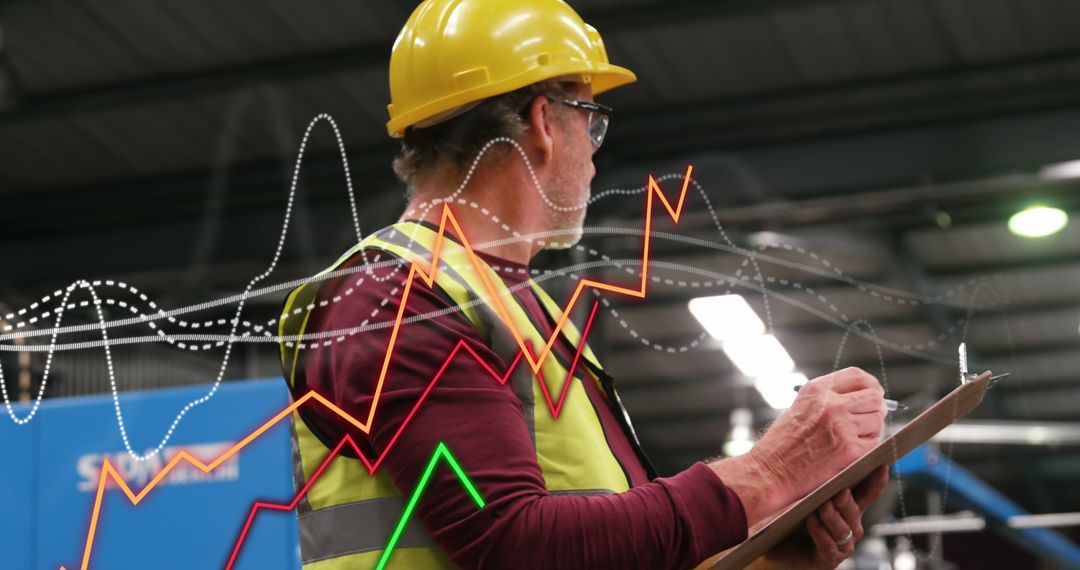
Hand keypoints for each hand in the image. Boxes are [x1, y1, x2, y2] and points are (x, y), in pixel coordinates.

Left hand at [750, 465, 889, 569]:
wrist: (774, 543)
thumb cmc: (790, 515)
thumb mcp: (804, 492)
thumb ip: (817, 478)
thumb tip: (823, 454)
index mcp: (848, 506)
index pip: (868, 492)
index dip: (877, 480)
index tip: (882, 465)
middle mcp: (849, 524)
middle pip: (855, 510)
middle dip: (848, 501)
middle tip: (840, 491)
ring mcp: (841, 543)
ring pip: (843, 529)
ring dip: (832, 517)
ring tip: (821, 507)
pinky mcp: (829, 558)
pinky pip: (829, 546)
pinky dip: (821, 534)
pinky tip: (812, 523)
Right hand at [752, 367, 886, 513]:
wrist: (770, 471)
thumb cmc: (782, 443)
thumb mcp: (800, 407)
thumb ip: (828, 398)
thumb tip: (861, 397)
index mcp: (817, 390)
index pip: (858, 376)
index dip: (871, 385)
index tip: (874, 394)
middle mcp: (831, 404)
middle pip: (874, 397)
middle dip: (875, 409)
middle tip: (868, 420)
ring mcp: (842, 426)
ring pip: (877, 421)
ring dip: (870, 430)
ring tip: (852, 439)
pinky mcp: (851, 450)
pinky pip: (873, 443)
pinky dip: (867, 448)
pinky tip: (849, 452)